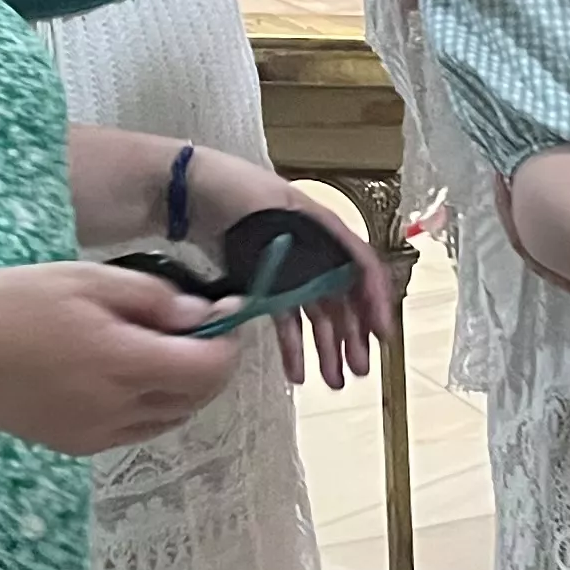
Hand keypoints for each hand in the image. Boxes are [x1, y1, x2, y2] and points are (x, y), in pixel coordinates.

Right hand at [0, 263, 235, 453]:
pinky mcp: (80, 445)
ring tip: (165, 347)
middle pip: (198, 396)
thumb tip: (203, 316)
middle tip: (201, 325)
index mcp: (123, 362)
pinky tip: (133, 375)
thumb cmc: (14, 304)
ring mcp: (100, 434)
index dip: (230, 340)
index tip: (227, 311)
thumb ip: (151, 298)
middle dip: (213, 362)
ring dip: (186, 386)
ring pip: (173, 417)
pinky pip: (140, 430)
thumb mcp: (85, 279)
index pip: (209, 368)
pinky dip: (155, 406)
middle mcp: (119, 409)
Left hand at [181, 150, 392, 389]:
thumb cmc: (233, 187)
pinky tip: (296, 372)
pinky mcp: (266, 286)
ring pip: (317, 315)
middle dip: (354, 336)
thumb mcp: (276, 202)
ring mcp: (290, 271)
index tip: (382, 334)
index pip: (361, 267)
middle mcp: (313, 252)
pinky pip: (286, 321)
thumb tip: (337, 274)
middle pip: (343, 298)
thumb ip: (308, 236)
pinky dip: (294, 346)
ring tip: (333, 381)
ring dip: (328, 348)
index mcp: (323, 229)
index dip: (375, 301)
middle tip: (359, 369)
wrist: (187, 191)